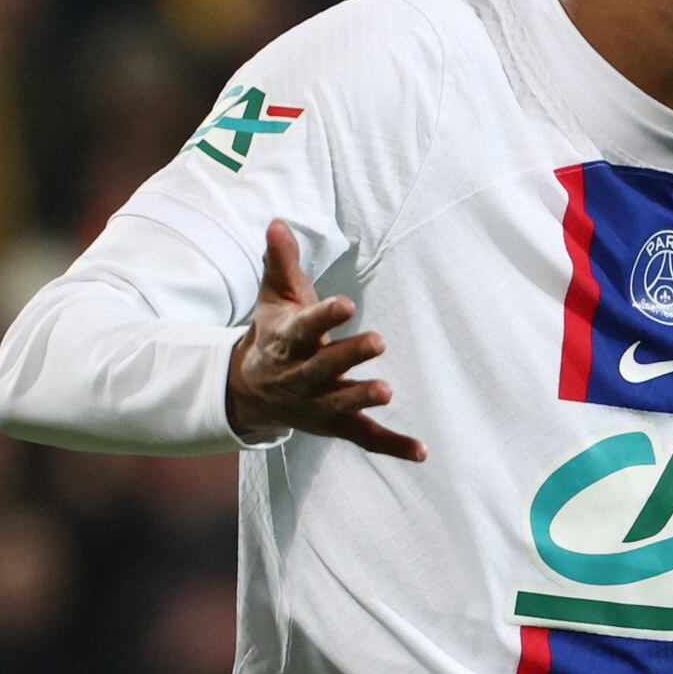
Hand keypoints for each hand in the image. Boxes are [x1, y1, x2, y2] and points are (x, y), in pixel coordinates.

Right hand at [226, 219, 426, 459]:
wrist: (252, 389)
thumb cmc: (275, 333)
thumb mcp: (275, 297)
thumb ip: (282, 262)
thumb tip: (277, 222)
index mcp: (287, 341)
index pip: (305, 328)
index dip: (324, 316)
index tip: (346, 303)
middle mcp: (302, 375)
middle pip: (324, 367)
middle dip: (349, 356)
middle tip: (378, 341)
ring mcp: (319, 404)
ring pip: (342, 404)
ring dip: (363, 398)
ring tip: (387, 391)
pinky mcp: (337, 425)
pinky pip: (366, 438)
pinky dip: (393, 445)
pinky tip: (421, 451)